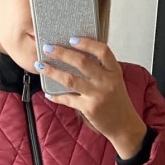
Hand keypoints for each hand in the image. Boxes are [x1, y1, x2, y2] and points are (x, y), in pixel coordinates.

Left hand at [36, 37, 147, 158]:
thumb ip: (101, 71)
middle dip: (62, 53)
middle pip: (82, 62)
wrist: (123, 125)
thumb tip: (76, 60)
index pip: (102, 51)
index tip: (72, 39)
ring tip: (41, 66)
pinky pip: (68, 99)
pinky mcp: (89, 108)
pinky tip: (48, 94)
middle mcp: (107, 81)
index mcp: (114, 71)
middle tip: (48, 48)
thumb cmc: (117, 102)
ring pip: (71, 79)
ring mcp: (97, 95)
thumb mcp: (114, 81)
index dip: (87, 43)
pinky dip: (56, 96)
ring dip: (53, 72)